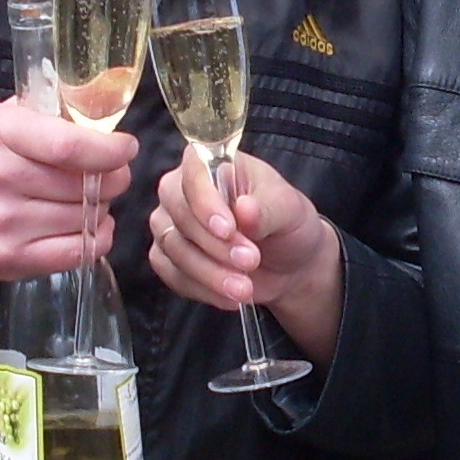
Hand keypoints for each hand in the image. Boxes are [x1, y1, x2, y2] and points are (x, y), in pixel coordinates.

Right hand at [0, 98, 136, 280]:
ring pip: (86, 217)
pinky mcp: (10, 258)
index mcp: (2, 132)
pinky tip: (88, 226)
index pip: (69, 145)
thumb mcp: (5, 118)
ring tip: (87, 199)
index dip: (109, 149)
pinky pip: (78, 252)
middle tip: (110, 175)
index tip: (126, 148)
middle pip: (85, 184)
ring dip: (100, 208)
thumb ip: (53, 111)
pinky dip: (96, 239)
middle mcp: (0, 177)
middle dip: (113, 179)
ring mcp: (4, 222)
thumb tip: (107, 109)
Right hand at [148, 147, 341, 366]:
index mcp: (213, 163)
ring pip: (173, 248)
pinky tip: (230, 296)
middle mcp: (183, 189)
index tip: (228, 229)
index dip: (206, 202)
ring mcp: (171, 223)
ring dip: (210, 272)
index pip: (194, 172)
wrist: (290, 263)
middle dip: (215, 244)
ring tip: (245, 287)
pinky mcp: (169, 257)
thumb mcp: (290, 209)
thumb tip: (244, 209)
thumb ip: (267, 208)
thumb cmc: (288, 222)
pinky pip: (172, 274)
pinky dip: (202, 289)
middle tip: (250, 260)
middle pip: (178, 212)